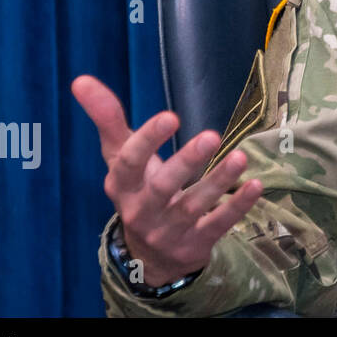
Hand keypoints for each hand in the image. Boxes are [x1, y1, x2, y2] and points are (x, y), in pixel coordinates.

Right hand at [72, 74, 263, 287]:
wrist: (149, 256)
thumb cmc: (138, 190)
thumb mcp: (120, 157)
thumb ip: (107, 119)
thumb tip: (80, 80)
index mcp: (122, 185)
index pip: (129, 163)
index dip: (148, 140)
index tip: (170, 115)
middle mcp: (143, 210)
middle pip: (163, 187)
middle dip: (186, 162)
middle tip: (211, 136)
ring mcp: (170, 230)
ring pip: (194, 206)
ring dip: (218, 181)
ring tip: (241, 157)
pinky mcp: (196, 243)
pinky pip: (218, 225)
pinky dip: (237, 206)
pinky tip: (255, 185)